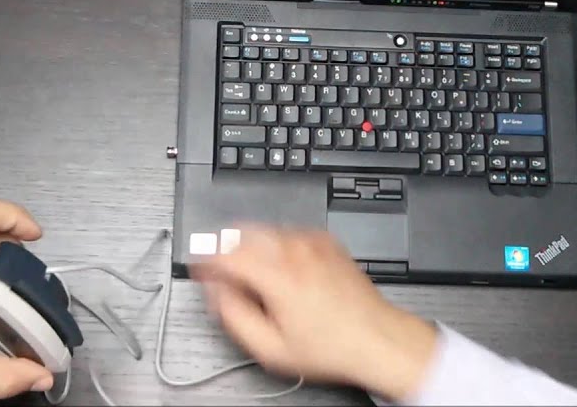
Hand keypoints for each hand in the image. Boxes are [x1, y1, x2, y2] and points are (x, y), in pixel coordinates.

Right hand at [192, 227, 437, 401]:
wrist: (376, 337)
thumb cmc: (332, 346)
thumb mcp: (271, 348)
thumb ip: (234, 317)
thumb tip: (217, 294)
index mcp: (277, 274)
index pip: (225, 252)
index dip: (205, 260)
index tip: (199, 269)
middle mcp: (294, 250)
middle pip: (242, 231)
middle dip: (225, 248)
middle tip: (220, 269)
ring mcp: (313, 242)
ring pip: (265, 229)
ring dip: (249, 244)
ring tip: (249, 272)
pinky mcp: (326, 241)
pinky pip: (289, 231)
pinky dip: (275, 243)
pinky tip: (278, 266)